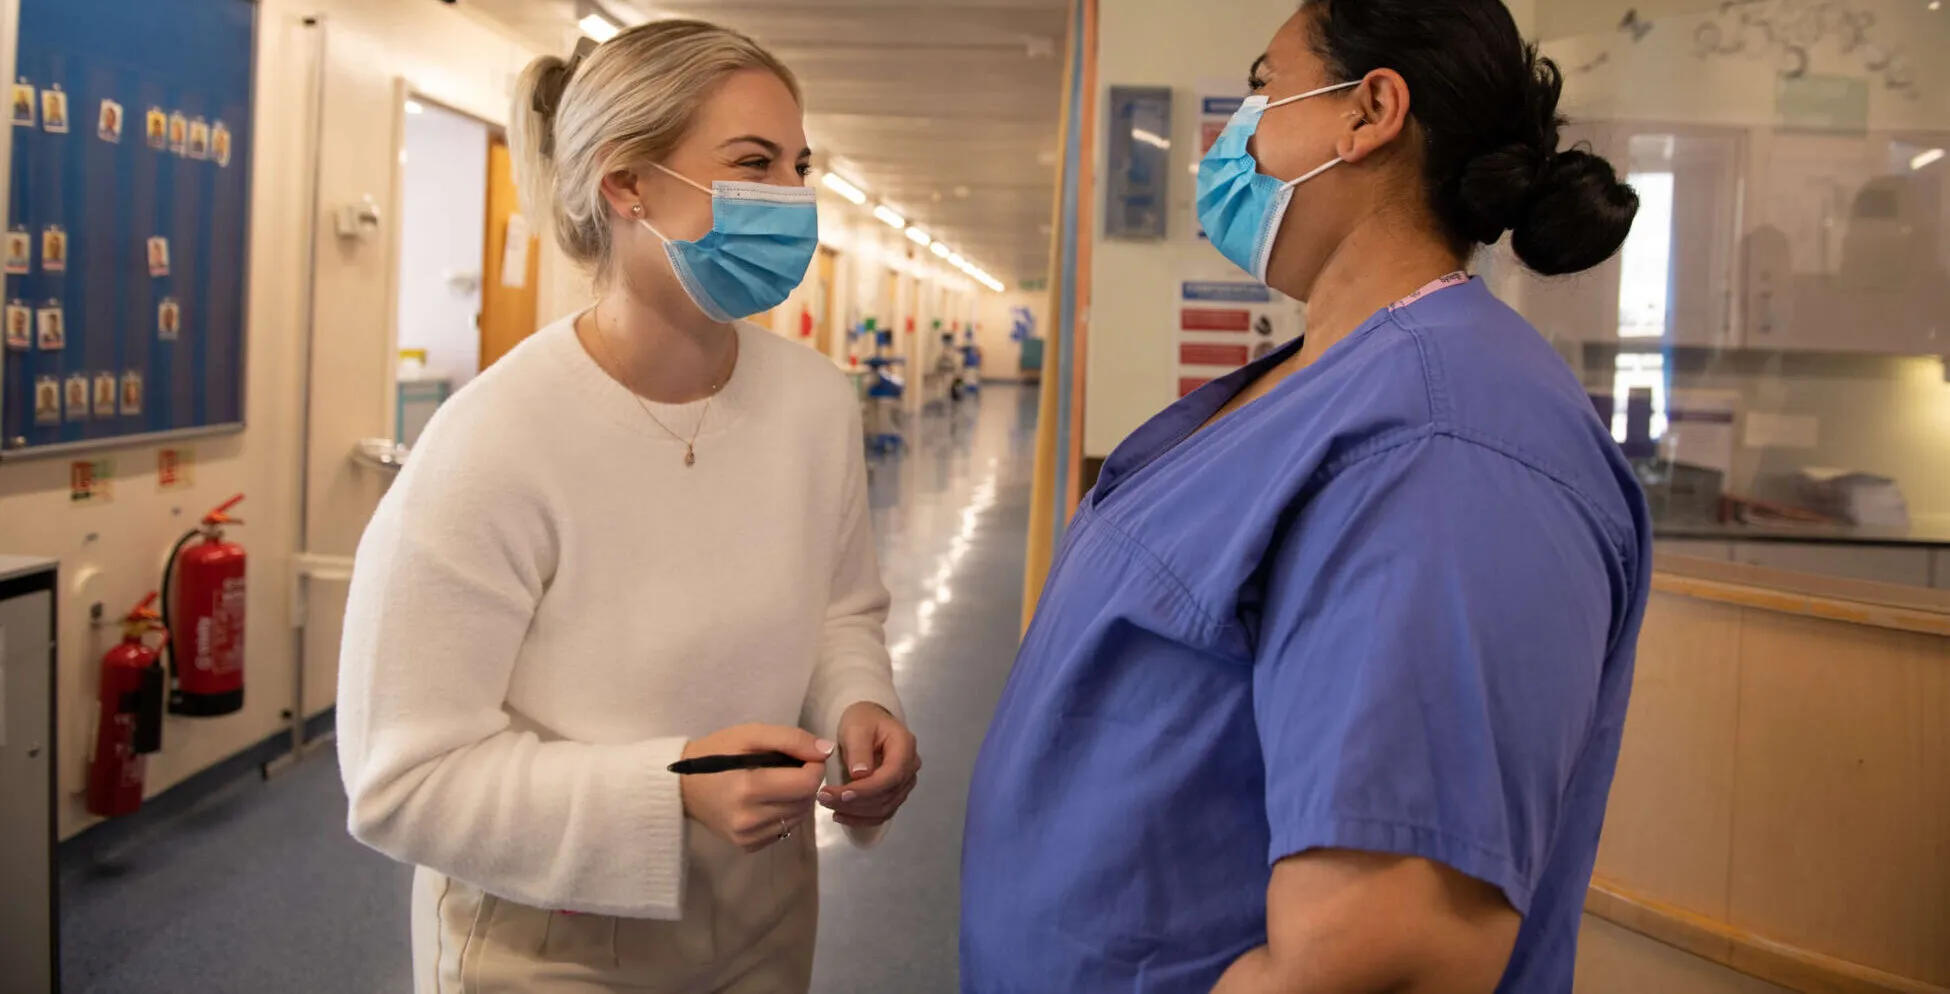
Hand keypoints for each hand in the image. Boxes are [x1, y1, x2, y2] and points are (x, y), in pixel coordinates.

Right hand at [678, 725, 831, 852]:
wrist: (683, 785)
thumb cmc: (717, 752)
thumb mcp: (751, 734)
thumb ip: (791, 739)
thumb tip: (825, 751)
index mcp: (750, 788)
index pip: (807, 784)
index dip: (814, 767)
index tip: (804, 756)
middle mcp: (750, 819)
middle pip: (806, 802)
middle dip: (807, 782)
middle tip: (789, 767)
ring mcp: (747, 837)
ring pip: (798, 818)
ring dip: (798, 798)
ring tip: (778, 782)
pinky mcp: (747, 846)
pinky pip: (784, 830)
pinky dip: (785, 813)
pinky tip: (768, 800)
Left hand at [818, 703, 919, 827]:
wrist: (869, 723)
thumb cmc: (862, 721)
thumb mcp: (856, 727)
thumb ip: (859, 749)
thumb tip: (860, 775)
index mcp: (905, 746)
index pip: (891, 775)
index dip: (867, 789)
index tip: (841, 794)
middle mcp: (910, 767)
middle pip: (887, 794)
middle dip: (855, 801)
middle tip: (824, 798)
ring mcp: (904, 783)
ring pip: (884, 807)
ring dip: (855, 812)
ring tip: (827, 805)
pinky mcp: (895, 794)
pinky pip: (882, 813)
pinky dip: (861, 819)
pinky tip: (840, 816)